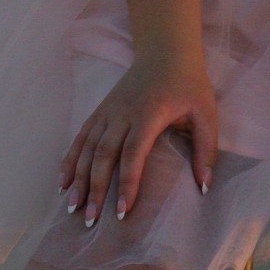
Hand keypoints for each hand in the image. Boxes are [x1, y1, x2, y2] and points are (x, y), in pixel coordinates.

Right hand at [59, 52, 216, 225]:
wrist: (165, 51)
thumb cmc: (189, 85)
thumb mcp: (207, 114)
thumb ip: (206, 150)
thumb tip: (205, 187)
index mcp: (149, 113)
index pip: (133, 153)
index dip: (127, 182)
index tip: (122, 211)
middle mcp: (123, 112)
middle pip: (103, 154)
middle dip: (94, 188)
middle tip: (90, 219)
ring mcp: (108, 111)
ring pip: (87, 147)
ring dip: (77, 178)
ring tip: (72, 207)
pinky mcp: (100, 111)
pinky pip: (81, 137)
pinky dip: (70, 160)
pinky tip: (62, 182)